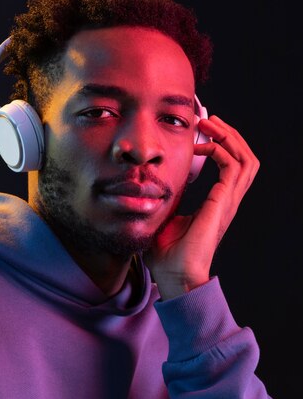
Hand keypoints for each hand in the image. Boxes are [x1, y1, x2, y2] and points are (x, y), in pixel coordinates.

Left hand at [144, 115, 259, 299]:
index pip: (230, 166)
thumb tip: (153, 186)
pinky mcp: (222, 204)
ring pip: (246, 159)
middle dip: (230, 135)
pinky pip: (233, 168)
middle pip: (245, 158)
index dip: (221, 145)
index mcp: (217, 203)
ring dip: (230, 138)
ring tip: (211, 125)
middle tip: (209, 121)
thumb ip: (167, 200)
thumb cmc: (168, 255)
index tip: (200, 132)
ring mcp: (228, 202)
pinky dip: (222, 151)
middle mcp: (227, 201)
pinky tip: (203, 147)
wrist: (175, 276)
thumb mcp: (165, 218)